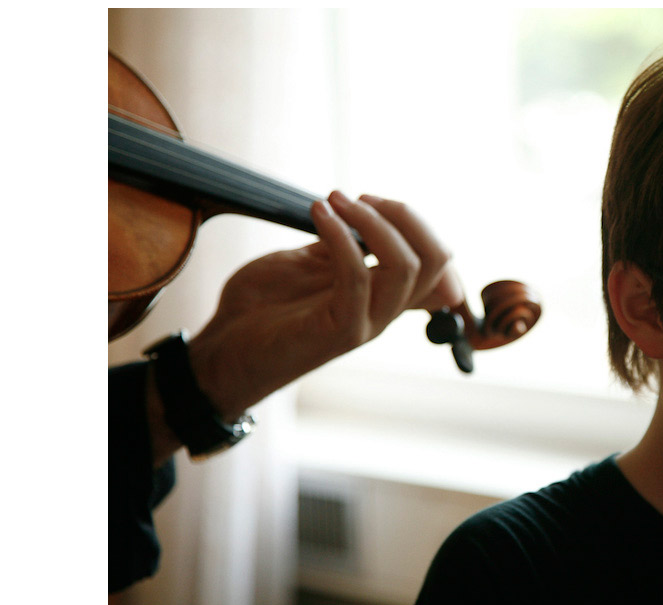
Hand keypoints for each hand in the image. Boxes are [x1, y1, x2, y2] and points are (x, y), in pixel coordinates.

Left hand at [186, 191, 463, 418]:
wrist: (223, 349)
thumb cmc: (263, 307)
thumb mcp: (311, 263)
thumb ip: (345, 245)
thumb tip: (372, 215)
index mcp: (383, 293)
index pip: (439, 262)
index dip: (420, 223)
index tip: (372, 200)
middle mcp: (384, 310)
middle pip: (437, 259)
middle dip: (404, 214)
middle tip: (359, 197)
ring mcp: (366, 323)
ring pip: (408, 268)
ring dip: (373, 221)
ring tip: (335, 200)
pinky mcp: (340, 331)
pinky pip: (358, 278)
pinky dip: (340, 236)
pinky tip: (318, 214)